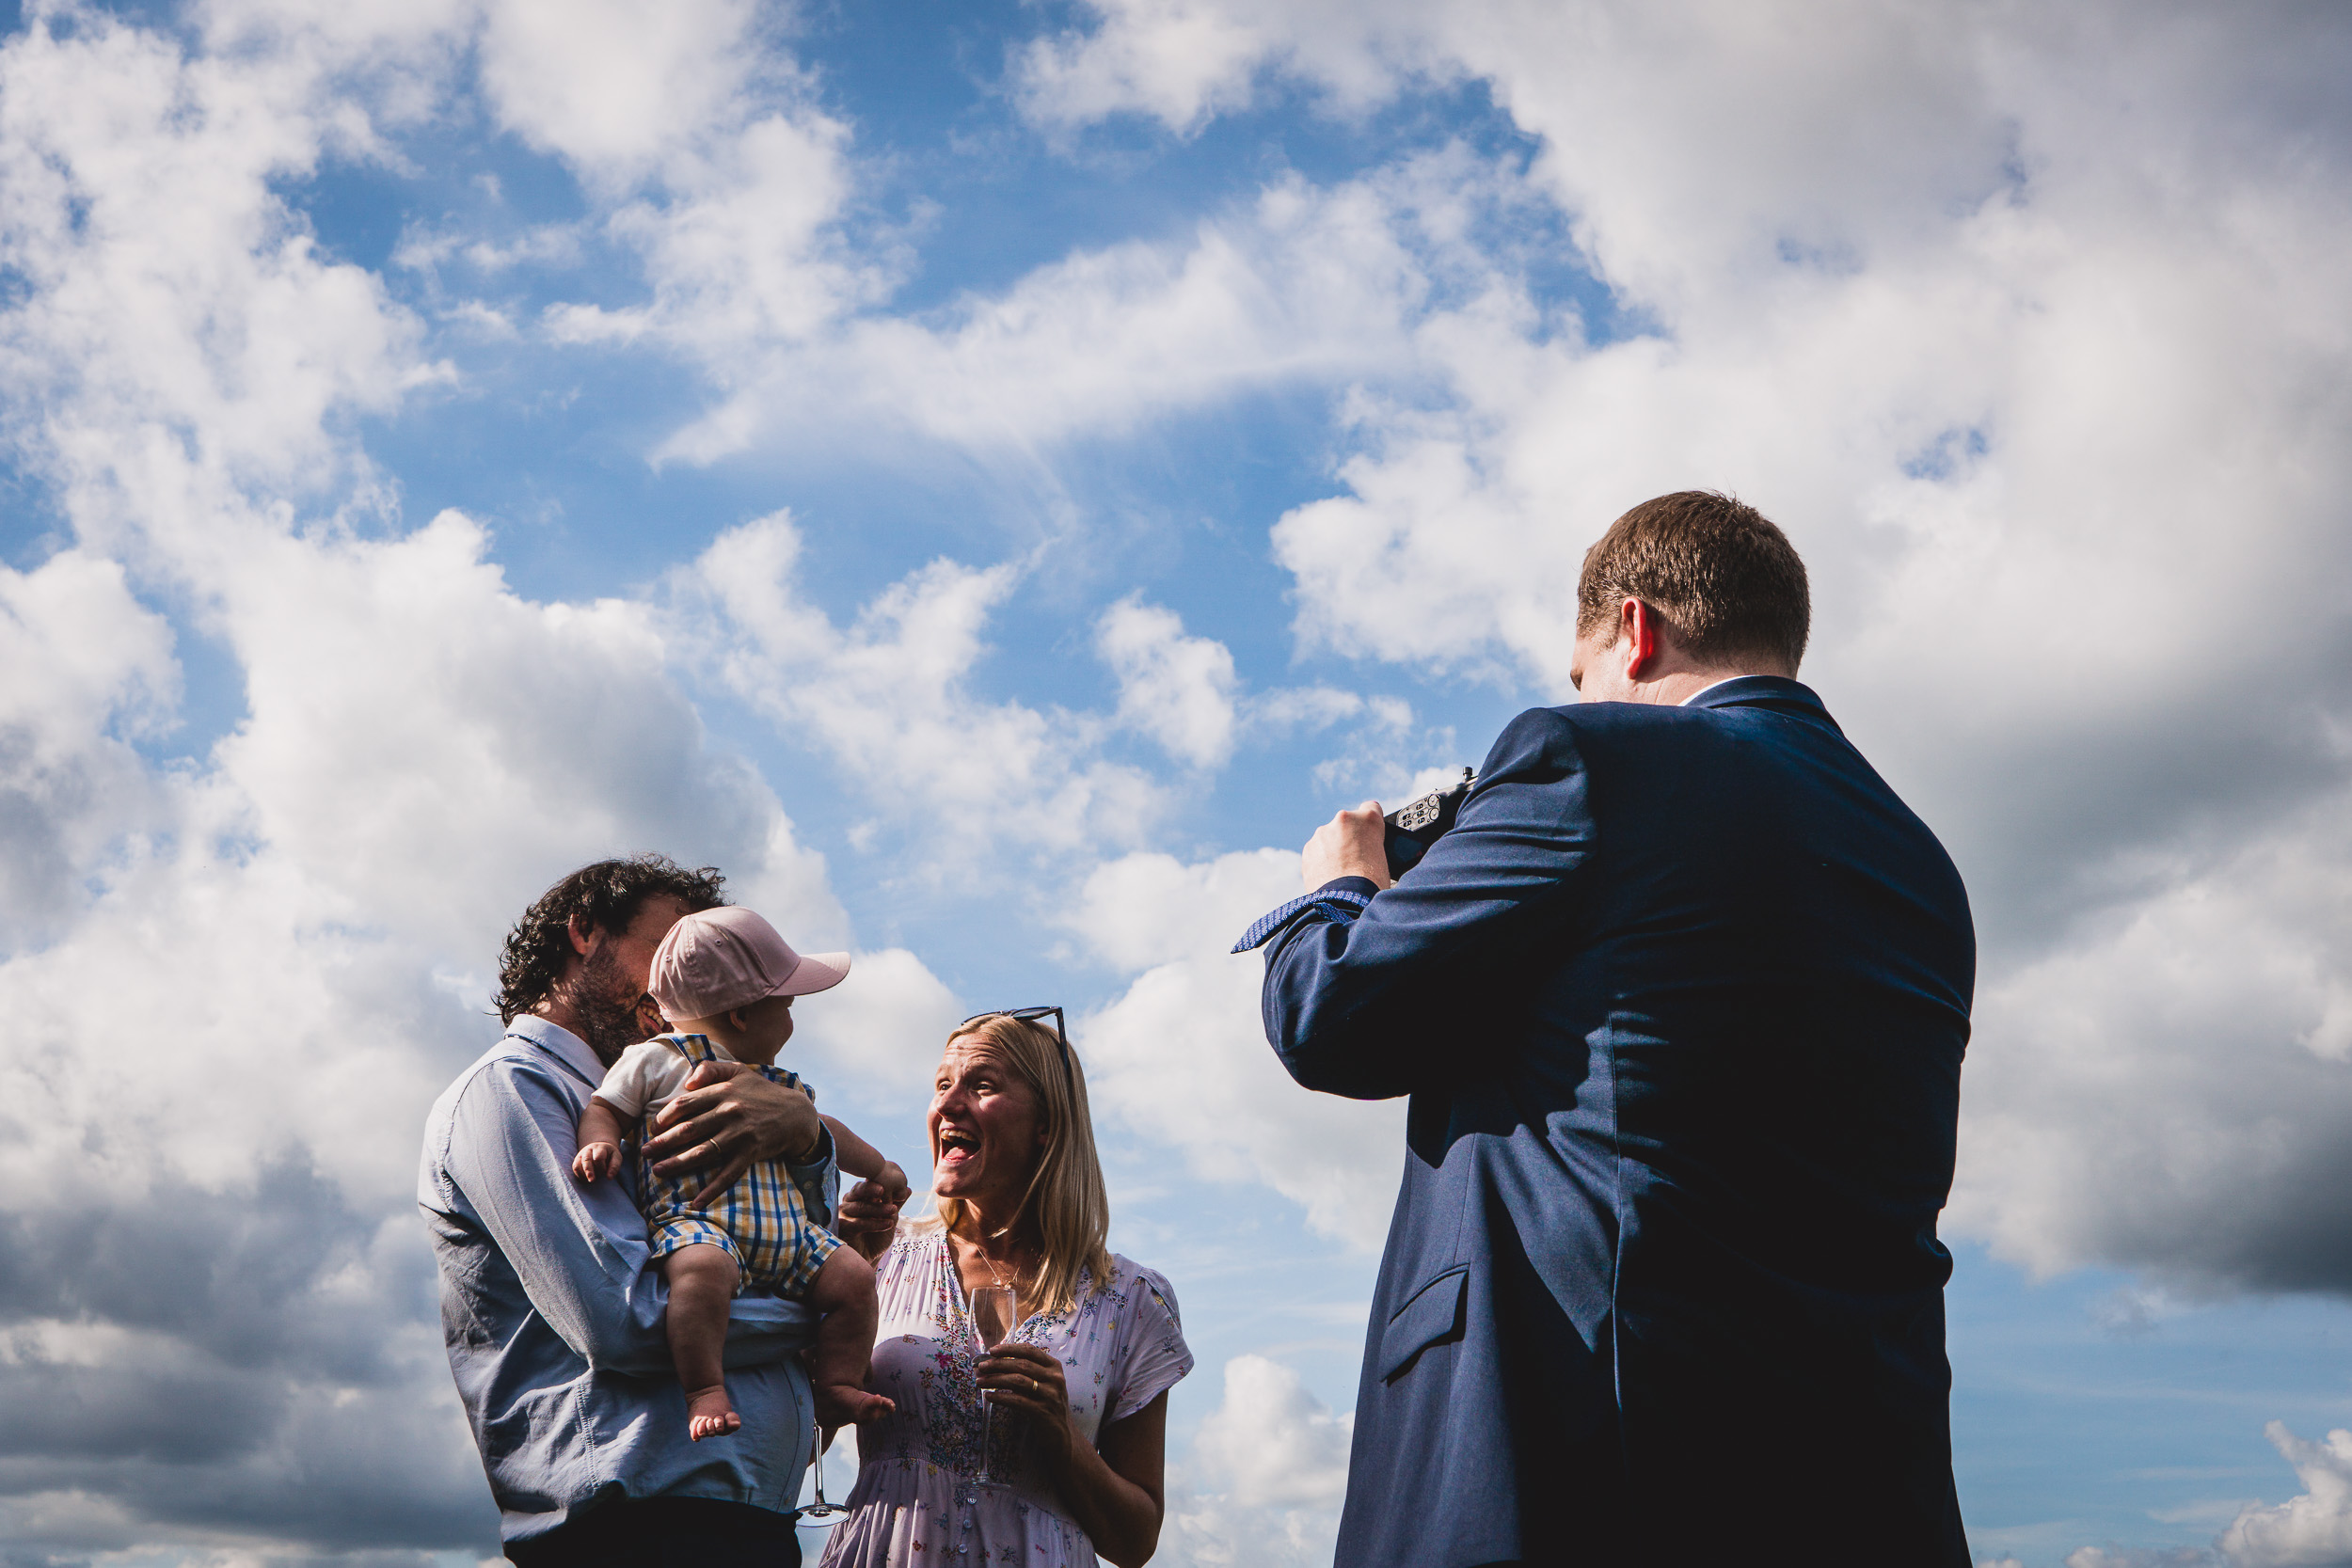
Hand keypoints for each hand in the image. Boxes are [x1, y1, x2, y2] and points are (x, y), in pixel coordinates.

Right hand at [571, 1141, 621, 1182]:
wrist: (601, 1148)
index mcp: (600, 1148)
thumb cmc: (610, 1155)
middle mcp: (588, 1150)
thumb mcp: (616, 1157)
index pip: (598, 1158)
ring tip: (590, 1180)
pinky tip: (586, 1180)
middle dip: (589, 1172)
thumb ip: (614, 1167)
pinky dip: (579, 1176)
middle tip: (592, 1181)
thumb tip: (609, 1177)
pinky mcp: (577, 1160)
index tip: (605, 1173)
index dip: (601, 1167)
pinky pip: (575, 1169)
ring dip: (584, 1175)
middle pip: (586, 1160)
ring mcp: (581, 1155)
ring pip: (578, 1165)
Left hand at [641, 1060, 823, 1207]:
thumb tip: (687, 1081)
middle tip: (644, 1153)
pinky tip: (696, 1202)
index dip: (664, 1117)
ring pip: (702, 1153)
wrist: (796, 1114)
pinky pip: (728, 1174)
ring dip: (678, 1164)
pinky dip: (712, 1190)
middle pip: (688, 1130)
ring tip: (658, 1172)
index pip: (685, 1104)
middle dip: (663, 1143)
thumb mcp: (739, 1071)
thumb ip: (711, 1069)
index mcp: (723, 1091)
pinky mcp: (751, 1153)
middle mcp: (730, 1112)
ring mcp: (740, 1134)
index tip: (652, 1128)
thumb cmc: (762, 1092)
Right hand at [835, 1162, 908, 1259]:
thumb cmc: (876, 1237)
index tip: (887, 1184)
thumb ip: (896, 1204)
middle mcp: (848, 1204)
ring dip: (878, 1208)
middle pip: (858, 1192)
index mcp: (858, 1198)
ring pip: (859, 1207)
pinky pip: (858, 1223)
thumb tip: (907, 1189)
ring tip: (893, 1211)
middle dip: (870, 1190)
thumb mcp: (889, 1219)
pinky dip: (875, 1223)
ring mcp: (843, 1216)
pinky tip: (889, 1224)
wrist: (868, 1259)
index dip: (874, 1183)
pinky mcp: (842, 1229)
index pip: (864, 1186)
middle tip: (883, 1190)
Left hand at [978, 1342, 1077, 1463]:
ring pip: (1018, 1381)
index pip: (1030, 1351)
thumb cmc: (1045, 1405)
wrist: (1062, 1434)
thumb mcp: (1040, 1385)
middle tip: (981, 1367)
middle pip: (1021, 1365)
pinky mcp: (1044, 1411)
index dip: (1009, 1349)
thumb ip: (1022, 1373)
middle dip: (998, 1364)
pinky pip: (1017, 1401)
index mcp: (1054, 1367)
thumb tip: (990, 1364)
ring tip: (980, 1382)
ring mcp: (1051, 1395)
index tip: (991, 1351)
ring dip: (995, 1380)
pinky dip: (1001, 1397)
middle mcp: (1055, 1378)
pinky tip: (989, 1396)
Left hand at [1302, 802, 1392, 890]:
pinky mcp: (1308, 847)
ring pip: (1329, 838)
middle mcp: (1344, 820)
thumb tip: (1368, 851)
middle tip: (1354, 861)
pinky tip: (1329, 876)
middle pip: (1347, 825)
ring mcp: (1323, 832)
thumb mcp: (1384, 859)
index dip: (1369, 823)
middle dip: (1348, 839)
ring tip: (1340, 873)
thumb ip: (1373, 845)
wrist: (1346, 901)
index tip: (1367, 834)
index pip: (1371, 808)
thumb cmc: (1371, 883)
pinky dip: (1320, 861)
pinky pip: (1316, 851)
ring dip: (1333, 850)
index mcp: (1368, 819)